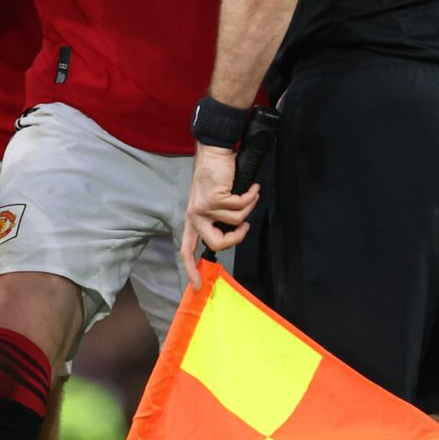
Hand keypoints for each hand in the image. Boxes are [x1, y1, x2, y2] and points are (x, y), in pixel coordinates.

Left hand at [179, 143, 258, 288]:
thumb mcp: (213, 203)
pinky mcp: (214, 198)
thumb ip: (218, 221)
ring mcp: (203, 207)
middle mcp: (194, 216)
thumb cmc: (216, 178)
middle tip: (246, 226)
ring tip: (249, 194)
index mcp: (192, 220)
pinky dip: (251, 196)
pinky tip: (252, 188)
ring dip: (248, 207)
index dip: (191, 269)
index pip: (186, 250)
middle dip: (236, 238)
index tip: (198, 286)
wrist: (214, 153)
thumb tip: (231, 237)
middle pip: (217, 243)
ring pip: (236, 222)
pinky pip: (241, 207)